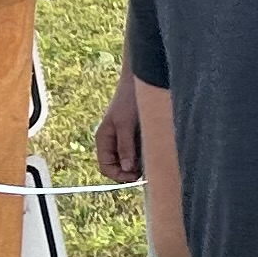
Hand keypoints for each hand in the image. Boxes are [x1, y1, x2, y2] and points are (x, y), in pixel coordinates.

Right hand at [93, 66, 143, 182]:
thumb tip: (126, 168)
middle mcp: (112, 142)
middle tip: (146, 170)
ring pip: (129, 162)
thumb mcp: (126, 123)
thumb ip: (125, 146)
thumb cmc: (130, 99)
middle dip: (130, 172)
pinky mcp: (136, 136)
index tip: (135, 175)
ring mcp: (124, 140)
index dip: (118, 175)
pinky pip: (138, 153)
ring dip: (139, 164)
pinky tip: (154, 150)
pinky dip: (145, 156)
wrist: (143, 81)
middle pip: (117, 167)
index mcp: (104, 139)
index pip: (106, 167)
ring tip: (151, 158)